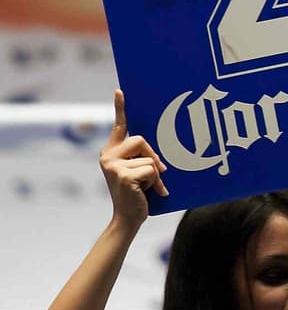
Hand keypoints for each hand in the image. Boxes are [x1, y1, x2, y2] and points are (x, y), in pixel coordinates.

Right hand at [100, 90, 167, 227]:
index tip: (121, 91)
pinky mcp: (123, 175)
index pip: (119, 126)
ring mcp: (113, 165)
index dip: (120, 108)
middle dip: (153, 157)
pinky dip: (156, 183)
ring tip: (145, 187)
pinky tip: (146, 192)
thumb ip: (142, 158)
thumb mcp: (139, 172)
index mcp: (111, 152)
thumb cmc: (137, 194)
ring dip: (155, 175)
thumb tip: (157, 155)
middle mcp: (107, 155)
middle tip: (156, 174)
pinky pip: (152, 170)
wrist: (128, 218)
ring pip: (149, 158)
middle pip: (142, 140)